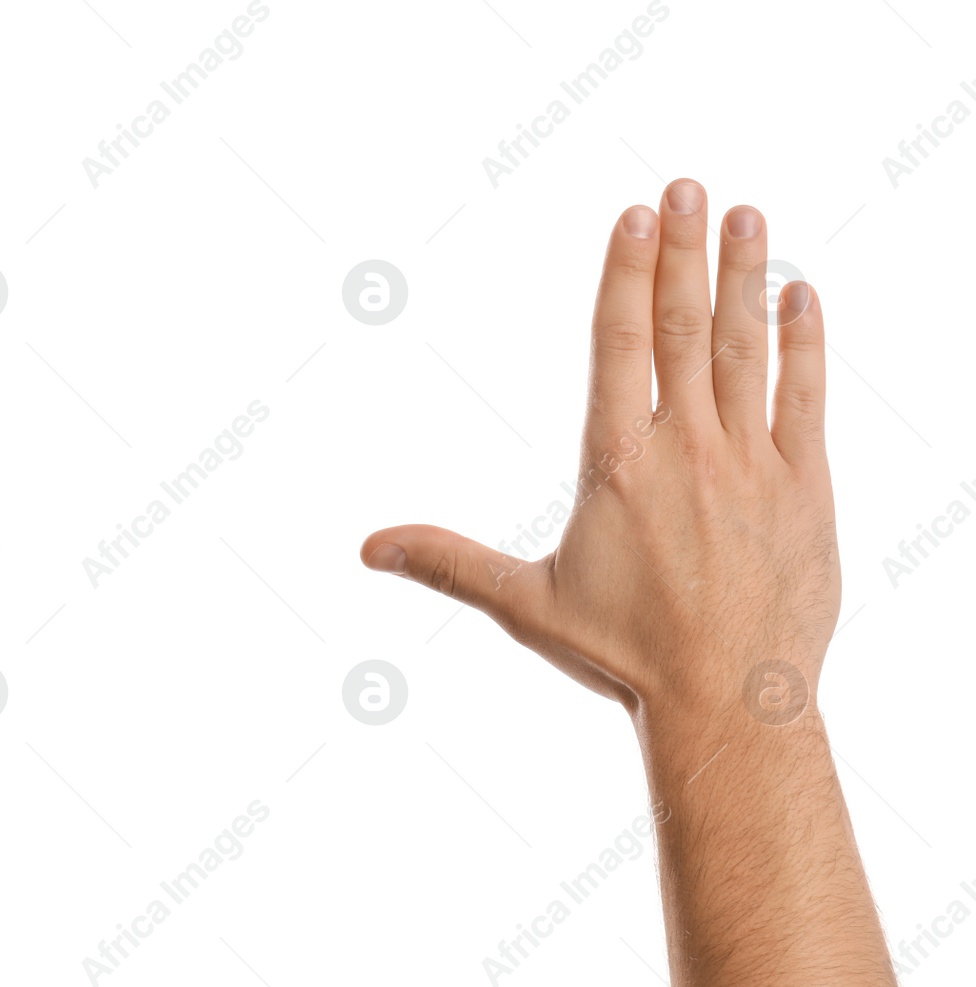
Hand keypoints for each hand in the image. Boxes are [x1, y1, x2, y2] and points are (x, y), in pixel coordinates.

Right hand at [362, 179, 835, 716]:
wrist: (731, 705)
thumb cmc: (625, 656)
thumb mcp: (525, 605)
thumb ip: (448, 562)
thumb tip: (368, 548)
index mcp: (618, 466)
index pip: (620, 347)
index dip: (626, 275)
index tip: (635, 217)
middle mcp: (687, 451)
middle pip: (682, 328)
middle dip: (683, 252)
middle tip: (686, 186)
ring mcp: (751, 464)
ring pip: (745, 349)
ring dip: (747, 277)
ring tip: (746, 214)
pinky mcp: (804, 489)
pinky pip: (807, 399)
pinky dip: (806, 344)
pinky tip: (803, 298)